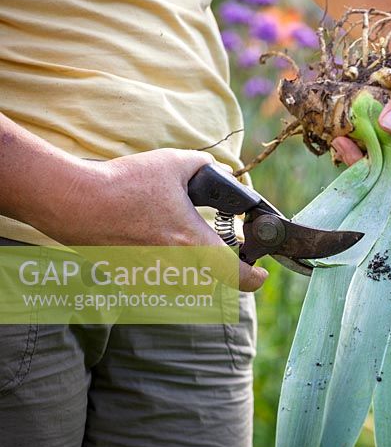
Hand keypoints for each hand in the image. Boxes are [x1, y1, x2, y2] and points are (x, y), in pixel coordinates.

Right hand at [33, 149, 267, 291]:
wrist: (74, 203)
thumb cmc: (124, 183)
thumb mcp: (172, 163)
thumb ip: (204, 166)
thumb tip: (220, 170)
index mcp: (192, 242)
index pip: (235, 275)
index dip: (254, 279)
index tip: (261, 274)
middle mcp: (175, 266)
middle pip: (212, 281)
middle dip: (223, 269)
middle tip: (223, 252)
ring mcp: (151, 275)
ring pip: (185, 283)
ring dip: (193, 269)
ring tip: (183, 243)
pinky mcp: (129, 276)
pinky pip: (158, 280)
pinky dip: (164, 268)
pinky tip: (152, 243)